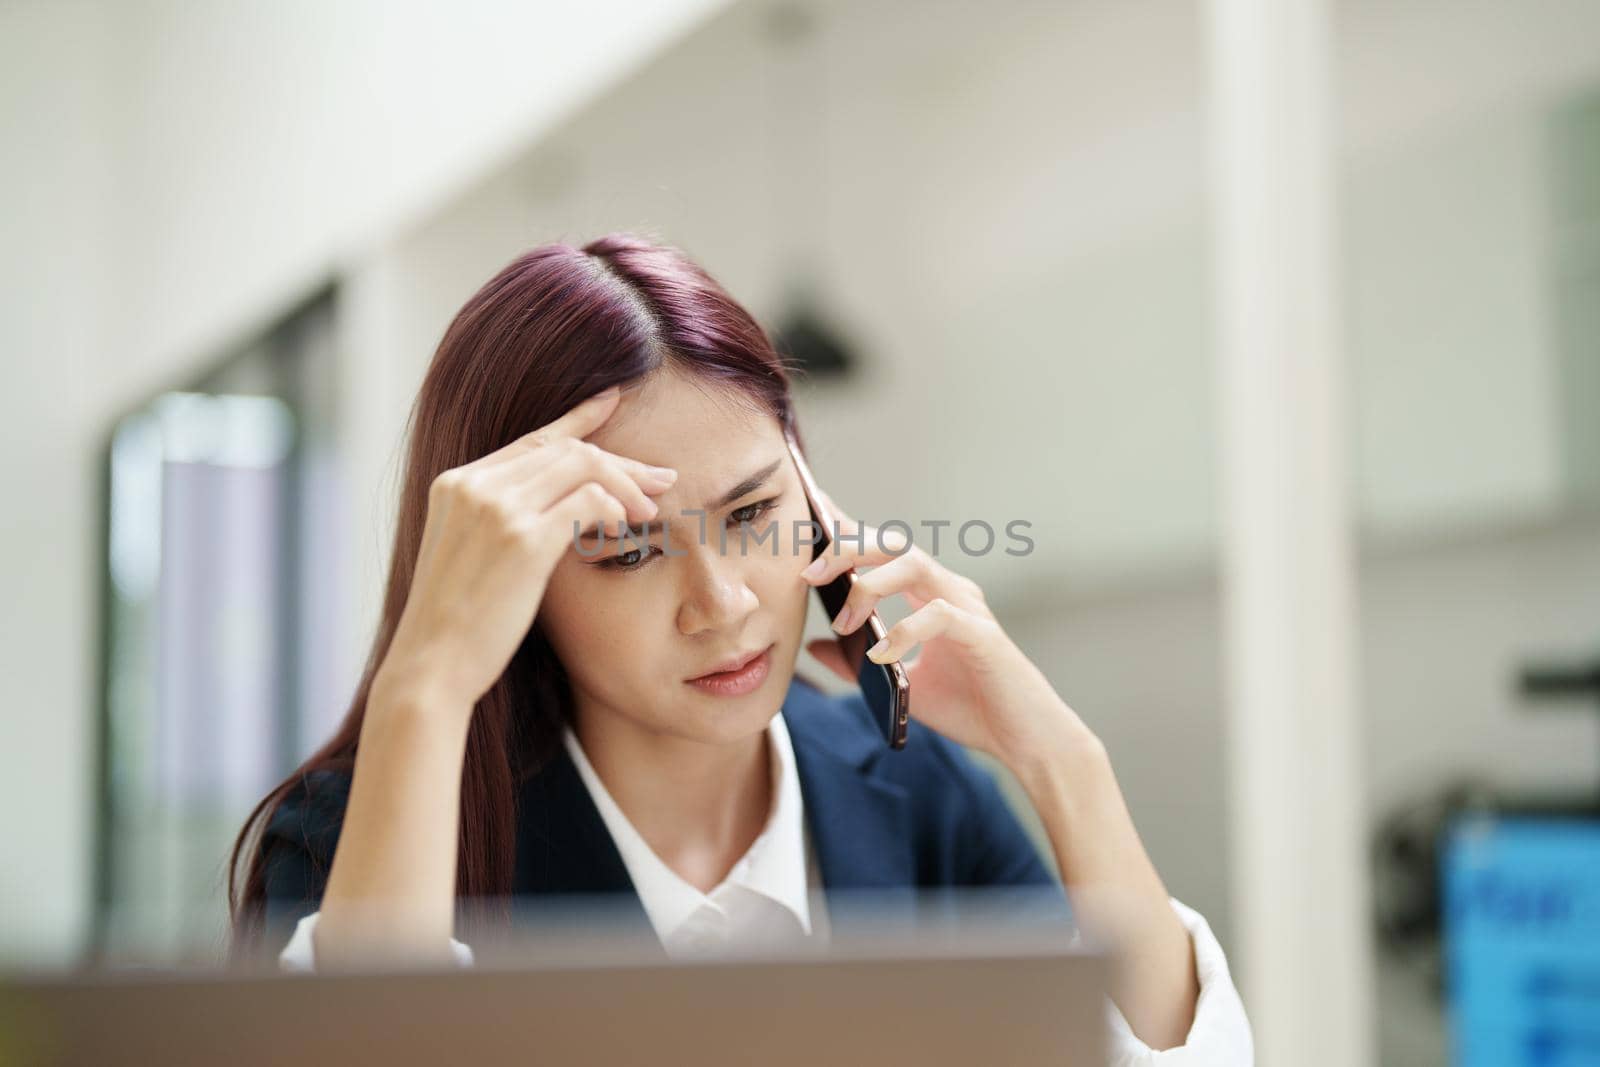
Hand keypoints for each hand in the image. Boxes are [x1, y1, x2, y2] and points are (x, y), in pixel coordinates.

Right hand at [374, 386, 676, 714]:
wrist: (431, 665)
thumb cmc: (456, 624)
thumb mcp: (469, 554)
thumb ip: (500, 519)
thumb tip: (559, 508)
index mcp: (457, 483)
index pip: (532, 439)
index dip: (578, 419)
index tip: (613, 401)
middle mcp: (474, 485)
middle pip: (565, 450)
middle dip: (621, 461)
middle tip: (661, 479)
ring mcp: (496, 509)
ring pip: (582, 466)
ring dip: (626, 485)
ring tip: (650, 510)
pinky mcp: (521, 540)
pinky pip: (588, 502)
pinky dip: (615, 509)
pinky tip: (625, 528)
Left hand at [800, 489, 1094, 778]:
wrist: (1021, 737)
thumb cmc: (969, 705)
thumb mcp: (899, 684)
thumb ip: (855, 664)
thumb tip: (812, 646)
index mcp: (930, 594)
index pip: (884, 550)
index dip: (847, 530)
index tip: (808, 519)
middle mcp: (948, 590)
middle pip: (893, 544)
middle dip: (848, 549)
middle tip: (809, 575)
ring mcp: (967, 607)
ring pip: (913, 564)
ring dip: (870, 585)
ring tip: (844, 621)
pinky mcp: (981, 634)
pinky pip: (938, 615)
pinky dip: (903, 632)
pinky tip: (880, 656)